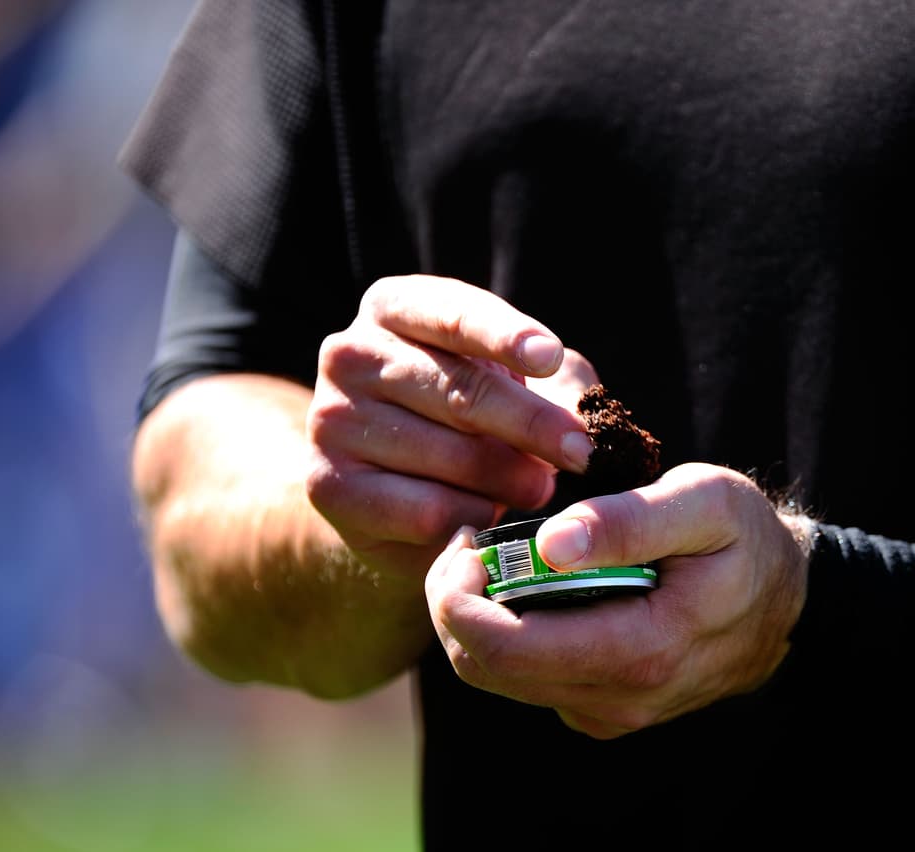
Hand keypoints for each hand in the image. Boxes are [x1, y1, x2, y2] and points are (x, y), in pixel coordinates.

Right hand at [305, 274, 597, 589]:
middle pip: (459, 391)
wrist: (394, 486)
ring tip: (538, 489)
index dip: (505, 336)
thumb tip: (586, 420)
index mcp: (394, 306)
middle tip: (583, 454)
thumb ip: (555, 385)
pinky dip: (473, 517)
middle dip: (531, 425)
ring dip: (509, 479)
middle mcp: (350, 353)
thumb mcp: (516, 380)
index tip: (551, 358)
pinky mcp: (328, 487)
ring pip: (447, 456)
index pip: (454, 314)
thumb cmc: (469, 417)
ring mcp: (330, 420)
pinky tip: (491, 516)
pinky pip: (424, 510)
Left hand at [425, 462, 811, 738]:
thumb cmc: (745, 538)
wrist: (785, 599)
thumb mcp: (705, 503)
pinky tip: (525, 588)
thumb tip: (549, 543)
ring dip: (476, 619)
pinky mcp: (603, 708)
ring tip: (492, 557)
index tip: (467, 539)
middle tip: (468, 542)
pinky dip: (506, 635)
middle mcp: (618, 698)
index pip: (504, 647)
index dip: (458, 594)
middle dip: (454, 604)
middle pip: (485, 668)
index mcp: (641, 649)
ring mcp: (608, 710)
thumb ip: (628, 522)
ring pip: (498, 679)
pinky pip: (527, 680)